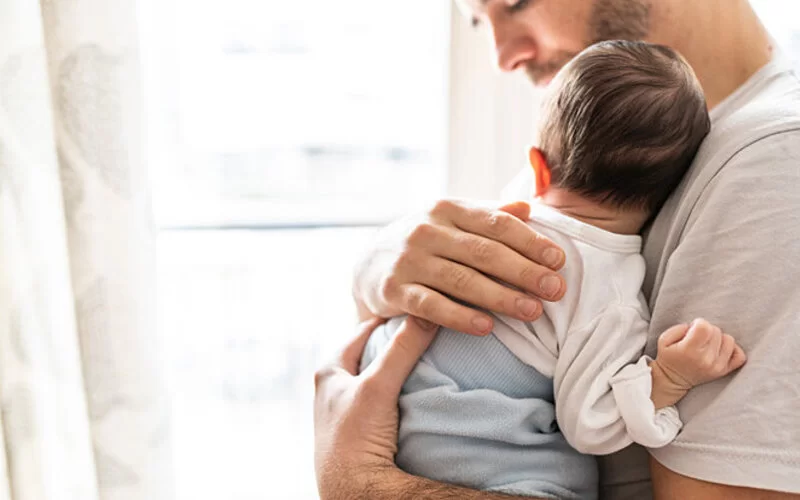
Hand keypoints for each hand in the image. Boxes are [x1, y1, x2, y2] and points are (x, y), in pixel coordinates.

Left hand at [314, 316, 438, 497]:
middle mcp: (334, 387)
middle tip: (426, 330)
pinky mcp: (363, 427)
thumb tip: (428, 314)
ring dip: (399, 367)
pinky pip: (386, 397)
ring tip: (426, 356)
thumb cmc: (355, 436)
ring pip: (379, 375)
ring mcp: (349, 408)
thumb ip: (402, 349)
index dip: (389, 318)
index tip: (417, 308)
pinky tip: (417, 389)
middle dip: (396, 341)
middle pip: (371, 351)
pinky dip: (401, 389)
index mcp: (329, 370)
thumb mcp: (377, 386)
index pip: (363, 330)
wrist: (354, 489)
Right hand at [353, 199, 566, 334]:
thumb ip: (489, 215)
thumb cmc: (426, 244)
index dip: (530, 242)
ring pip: (461, 280)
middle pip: (483, 252)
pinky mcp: (393, 290)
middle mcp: (426, 230)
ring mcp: (408, 260)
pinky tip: (486, 327)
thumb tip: (528, 206)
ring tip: (532, 312)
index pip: (496, 223)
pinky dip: (459, 317)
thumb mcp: (452, 222)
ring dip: (500, 297)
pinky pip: (431, 305)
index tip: (558, 260)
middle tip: (556, 289)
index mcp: (448, 209)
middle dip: (524, 271)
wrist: (369, 265)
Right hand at [652, 319, 746, 395]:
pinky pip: (740, 356)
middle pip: (716, 331)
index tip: (692, 329)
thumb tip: (697, 327)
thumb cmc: (668, 357)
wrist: (672, 380)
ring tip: (708, 344)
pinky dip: (733, 349)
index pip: (704, 326)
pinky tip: (720, 349)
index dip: (698, 323)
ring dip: (718, 339)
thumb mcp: (664, 339)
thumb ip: (680, 328)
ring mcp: (717, 366)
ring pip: (729, 340)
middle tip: (697, 338)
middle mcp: (706, 359)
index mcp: (689, 350)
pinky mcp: (724, 371)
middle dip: (707, 331)